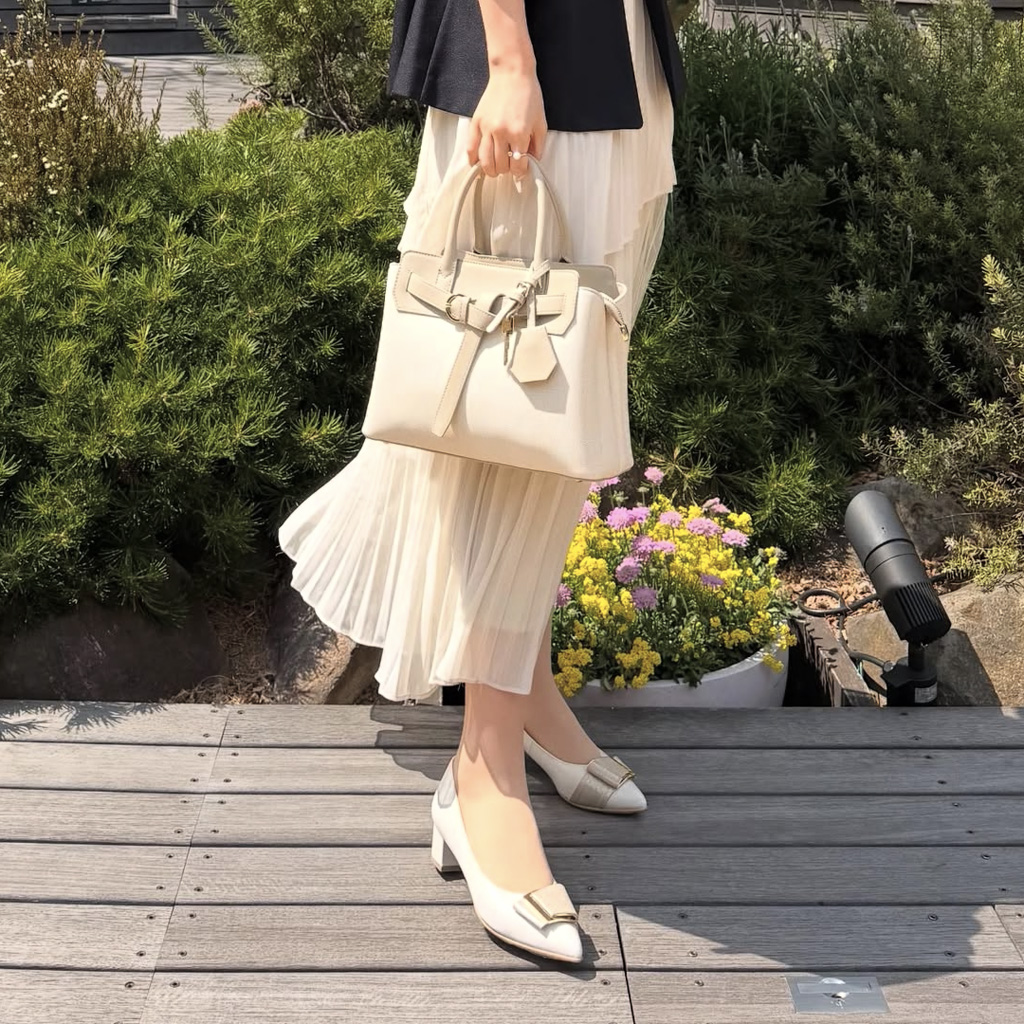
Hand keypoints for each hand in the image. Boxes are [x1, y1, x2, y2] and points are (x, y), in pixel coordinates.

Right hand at [466, 65, 546, 180]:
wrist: (512, 72)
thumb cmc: (528, 94)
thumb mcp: (541, 122)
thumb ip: (538, 145)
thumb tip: (533, 161)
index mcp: (519, 134)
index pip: (518, 166)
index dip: (520, 172)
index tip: (521, 170)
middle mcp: (501, 133)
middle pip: (500, 166)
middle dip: (506, 170)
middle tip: (509, 166)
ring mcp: (487, 128)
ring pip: (485, 161)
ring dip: (491, 170)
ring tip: (495, 169)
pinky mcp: (477, 122)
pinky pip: (470, 147)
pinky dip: (472, 159)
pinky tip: (476, 163)